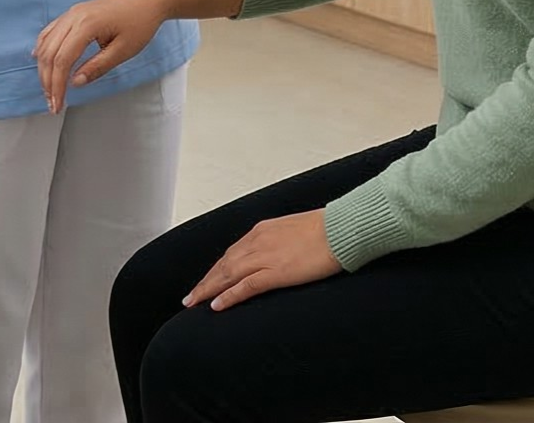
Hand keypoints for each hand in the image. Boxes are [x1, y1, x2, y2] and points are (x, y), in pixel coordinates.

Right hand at [33, 0, 166, 111]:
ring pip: (47, 42)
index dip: (57, 85)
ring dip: (44, 67)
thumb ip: (97, 67)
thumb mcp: (123, 50)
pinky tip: (40, 59)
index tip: (58, 105)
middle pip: (50, 52)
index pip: (62, 60)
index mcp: (86, 25)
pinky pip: (51, 31)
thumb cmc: (141, 23)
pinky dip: (43, 47)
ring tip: (48, 88)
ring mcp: (72, 12)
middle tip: (52, 103)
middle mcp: (74, 16)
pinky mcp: (74, 13)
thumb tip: (75, 82)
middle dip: (47, 80)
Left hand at [184, 211, 340, 310]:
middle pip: (223, 265)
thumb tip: (281, 252)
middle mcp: (257, 242)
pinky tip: (216, 306)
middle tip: (190, 297)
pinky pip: (246, 286)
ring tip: (193, 303)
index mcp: (262, 231)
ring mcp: (265, 257)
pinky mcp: (277, 272)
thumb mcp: (296, 231)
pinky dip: (228, 296)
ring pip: (227, 275)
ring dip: (208, 290)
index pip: (231, 254)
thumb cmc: (327, 230)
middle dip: (205, 282)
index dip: (216, 269)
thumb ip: (282, 242)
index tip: (206, 281)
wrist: (343, 228)